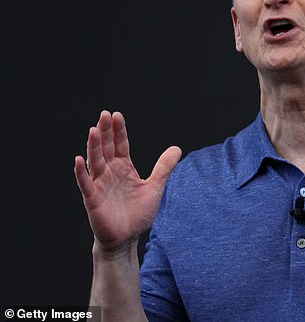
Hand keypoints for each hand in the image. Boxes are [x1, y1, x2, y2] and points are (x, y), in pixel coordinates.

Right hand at [74, 111, 180, 252]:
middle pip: (107, 148)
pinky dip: (81, 172)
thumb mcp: (155, 187)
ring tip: (93, 130)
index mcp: (124, 168)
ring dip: (94, 146)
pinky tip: (78, 159)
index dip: (119, 131)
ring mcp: (100, 185)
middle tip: (104, 114)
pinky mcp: (92, 199)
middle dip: (106, 132)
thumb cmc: (138, 213)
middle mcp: (110, 173)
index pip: (120, 145)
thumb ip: (164, 167)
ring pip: (95, 162)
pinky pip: (86, 184)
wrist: (126, 238)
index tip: (117, 115)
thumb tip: (177, 147)